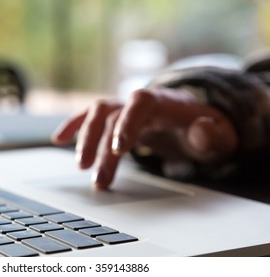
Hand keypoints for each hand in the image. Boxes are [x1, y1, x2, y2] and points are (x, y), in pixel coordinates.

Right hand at [51, 88, 237, 189]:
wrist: (190, 117)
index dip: (126, 123)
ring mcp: (123, 107)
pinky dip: (73, 126)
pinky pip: (89, 116)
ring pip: (96, 115)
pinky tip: (59, 140)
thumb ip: (212, 134)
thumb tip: (201, 130)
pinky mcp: (114, 117)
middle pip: (112, 114)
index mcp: (163, 101)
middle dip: (100, 144)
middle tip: (96, 176)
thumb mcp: (217, 134)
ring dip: (85, 139)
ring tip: (81, 167)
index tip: (117, 150)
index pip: (140, 103)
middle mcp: (137, 101)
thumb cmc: (201, 127)